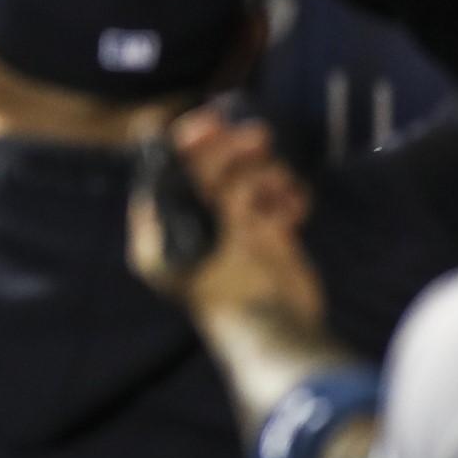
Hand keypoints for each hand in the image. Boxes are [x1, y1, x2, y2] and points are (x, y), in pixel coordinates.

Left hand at [129, 107, 322, 329]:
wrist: (274, 334)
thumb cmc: (224, 288)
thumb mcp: (192, 236)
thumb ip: (183, 191)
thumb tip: (170, 145)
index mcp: (162, 226)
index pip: (168, 171)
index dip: (187, 143)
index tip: (212, 124)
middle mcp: (194, 224)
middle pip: (209, 170)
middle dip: (233, 150)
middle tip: (260, 137)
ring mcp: (232, 231)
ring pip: (247, 181)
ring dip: (266, 174)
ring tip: (281, 186)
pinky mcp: (269, 240)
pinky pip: (277, 202)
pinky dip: (288, 198)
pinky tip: (295, 206)